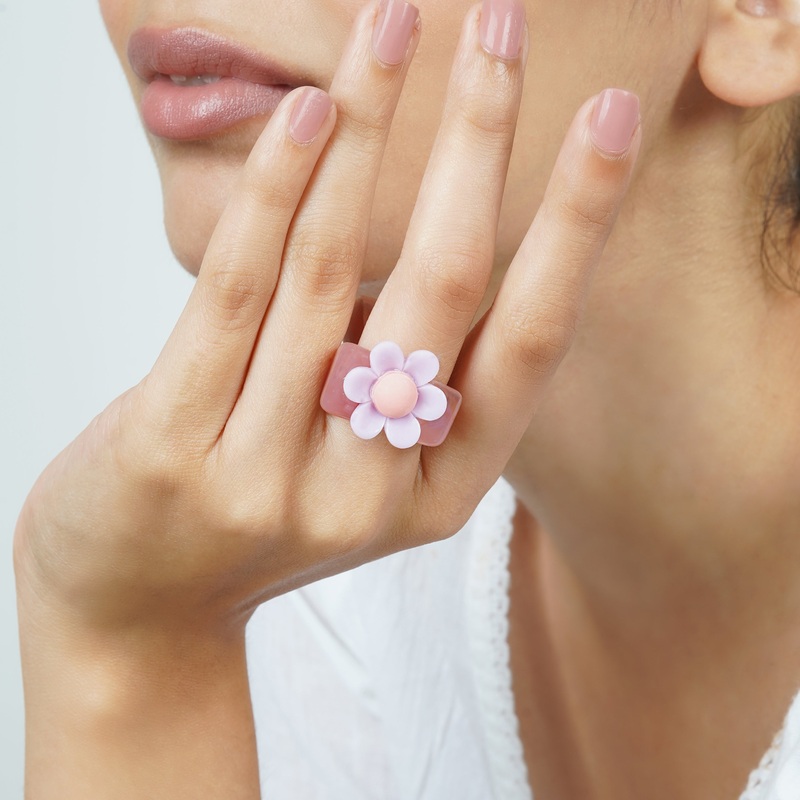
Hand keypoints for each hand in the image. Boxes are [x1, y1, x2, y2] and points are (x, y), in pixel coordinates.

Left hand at [14, 0, 640, 645]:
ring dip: (370, 132)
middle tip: (502, 26)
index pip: (530, 341)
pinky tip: (310, 114)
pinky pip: (237, 296)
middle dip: (481, 142)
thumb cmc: (257, 512)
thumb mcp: (356, 464)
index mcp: (442, 489)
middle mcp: (373, 488)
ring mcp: (275, 478)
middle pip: (445, 287)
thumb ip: (401, 373)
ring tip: (394, 26)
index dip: (576, 226)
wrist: (142, 605)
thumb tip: (433, 227)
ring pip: (334, 272)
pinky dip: (278, 193)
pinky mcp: (178, 453)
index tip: (612, 124)